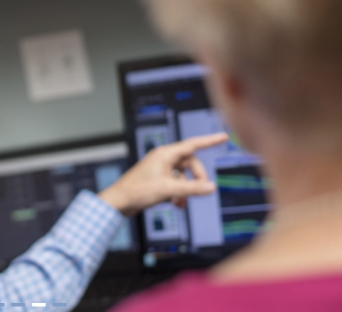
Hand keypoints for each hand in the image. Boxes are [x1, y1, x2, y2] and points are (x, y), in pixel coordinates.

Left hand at [98, 133, 227, 215]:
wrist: (118, 202)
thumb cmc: (137, 191)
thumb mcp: (168, 189)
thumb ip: (192, 188)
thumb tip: (211, 187)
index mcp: (165, 154)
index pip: (193, 144)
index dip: (210, 140)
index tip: (223, 137)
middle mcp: (163, 158)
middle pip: (190, 163)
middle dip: (197, 178)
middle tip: (201, 190)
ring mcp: (159, 168)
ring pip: (183, 175)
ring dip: (186, 189)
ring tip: (181, 203)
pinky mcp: (156, 179)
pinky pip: (175, 182)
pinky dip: (178, 192)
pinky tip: (176, 204)